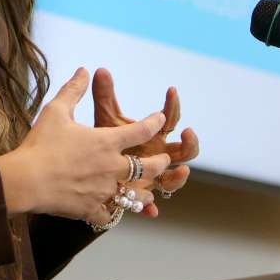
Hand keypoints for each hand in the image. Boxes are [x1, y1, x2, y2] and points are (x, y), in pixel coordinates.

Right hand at [0, 68, 170, 226]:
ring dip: (144, 194)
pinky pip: (108, 215)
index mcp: (107, 141)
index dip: (153, 123)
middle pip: (149, 167)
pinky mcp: (91, 209)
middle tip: (164, 161)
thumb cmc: (40, 143)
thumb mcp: (57, 111)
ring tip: (147, 194)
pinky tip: (111, 212)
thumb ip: (73, 90)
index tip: (159, 119)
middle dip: (160, 163)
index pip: (141, 131)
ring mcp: (103, 190)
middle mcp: (112, 167)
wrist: (25, 180)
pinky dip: (110, 213)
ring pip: (135, 196)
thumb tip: (84, 70)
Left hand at [92, 68, 198, 212]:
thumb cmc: (103, 143)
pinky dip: (150, 207)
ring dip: (180, 176)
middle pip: (184, 151)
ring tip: (182, 170)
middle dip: (190, 143)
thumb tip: (99, 69)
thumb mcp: (105, 120)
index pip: (169, 118)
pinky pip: (149, 204)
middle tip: (188, 132)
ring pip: (173, 179)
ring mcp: (153, 178)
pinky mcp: (140, 196)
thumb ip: (104, 97)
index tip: (171, 90)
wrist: (89, 171)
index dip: (172, 104)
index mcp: (154, 136)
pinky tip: (152, 211)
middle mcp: (159, 156)